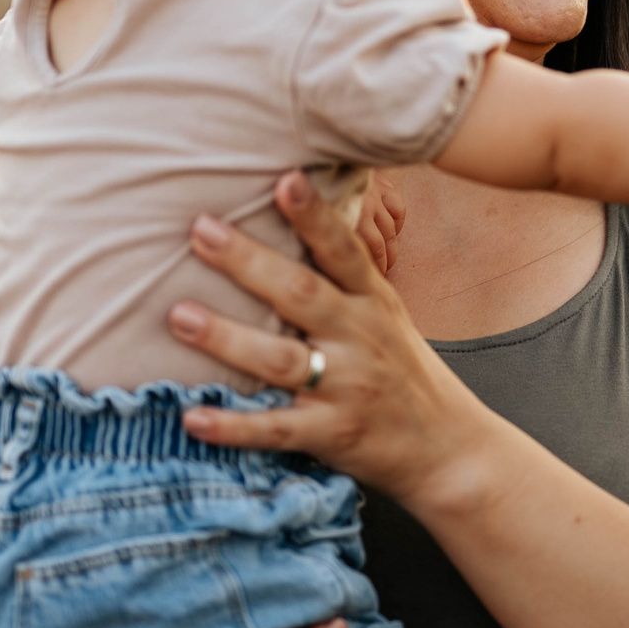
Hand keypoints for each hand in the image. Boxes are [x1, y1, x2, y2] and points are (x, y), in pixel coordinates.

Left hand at [168, 171, 494, 511]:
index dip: (315, 216)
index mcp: (372, 302)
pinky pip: (275, 429)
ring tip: (180, 316)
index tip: (286, 180)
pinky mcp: (332, 434)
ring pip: (280, 360)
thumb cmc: (404, 371)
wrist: (448, 447)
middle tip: (201, 231)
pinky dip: (233, 426)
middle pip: (301, 294)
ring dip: (227, 338)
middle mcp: (360, 338)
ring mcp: (347, 388)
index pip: (343, 250)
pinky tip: (193, 418)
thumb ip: (345, 277)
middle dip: (248, 262)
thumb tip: (295, 213)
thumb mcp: (386, 314)